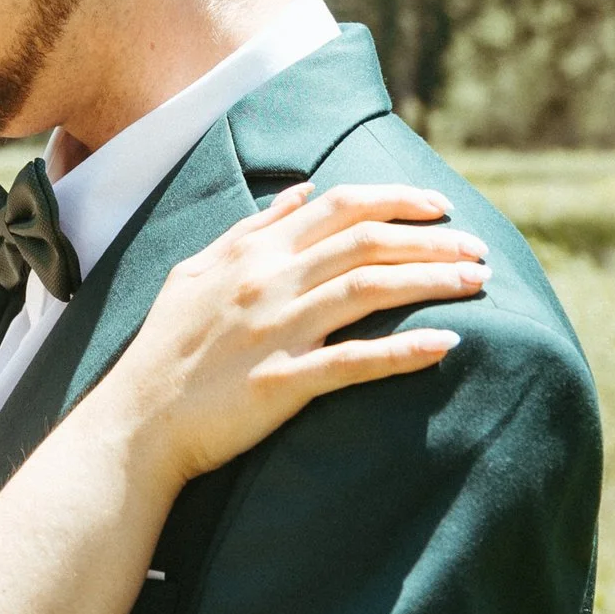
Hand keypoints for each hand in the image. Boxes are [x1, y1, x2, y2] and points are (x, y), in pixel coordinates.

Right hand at [124, 181, 487, 484]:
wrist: (136, 420)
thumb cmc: (166, 348)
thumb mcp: (196, 271)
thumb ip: (250, 229)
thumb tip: (300, 193)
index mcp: (253, 253)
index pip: (339, 206)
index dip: (397, 200)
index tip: (440, 208)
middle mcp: (269, 282)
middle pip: (366, 242)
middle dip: (431, 239)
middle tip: (478, 249)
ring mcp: (276, 330)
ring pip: (369, 289)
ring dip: (431, 280)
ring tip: (477, 282)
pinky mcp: (281, 382)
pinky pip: (353, 362)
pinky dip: (403, 351)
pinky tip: (446, 344)